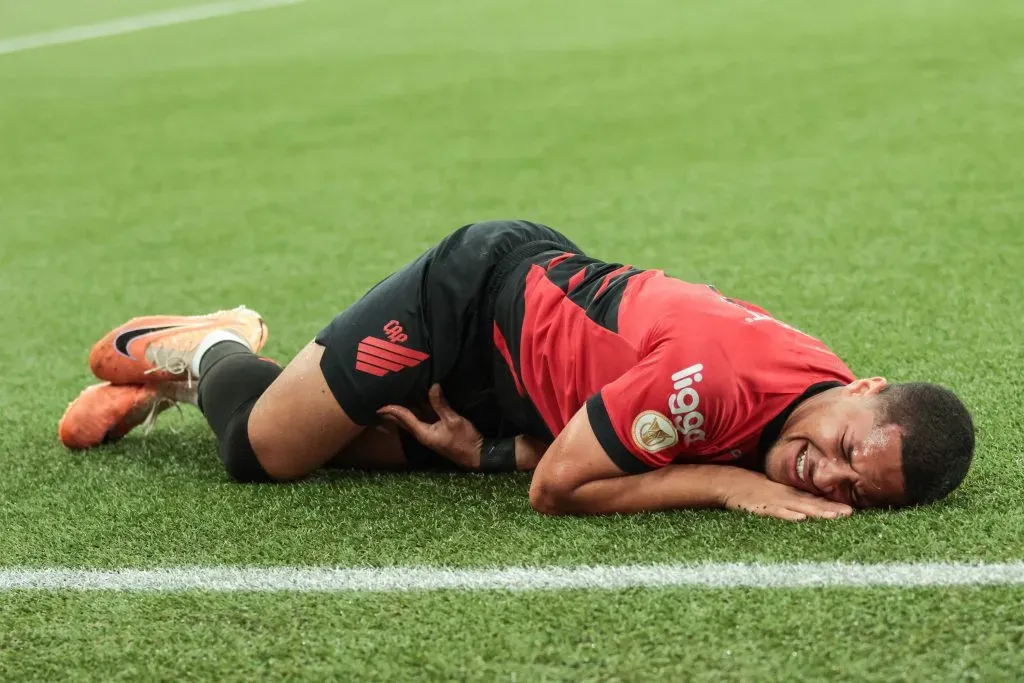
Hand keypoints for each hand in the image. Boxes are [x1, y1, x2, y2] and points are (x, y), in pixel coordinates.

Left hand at [377, 384, 483, 469]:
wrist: (477, 455)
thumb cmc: (465, 440)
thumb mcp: (454, 420)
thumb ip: (441, 404)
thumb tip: (433, 386)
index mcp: (423, 433)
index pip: (404, 418)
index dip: (392, 409)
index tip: (380, 403)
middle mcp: (422, 434)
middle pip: (403, 420)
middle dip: (392, 411)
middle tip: (380, 400)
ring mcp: (429, 433)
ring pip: (412, 419)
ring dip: (403, 410)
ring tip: (395, 396)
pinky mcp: (436, 431)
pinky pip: (421, 419)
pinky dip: (416, 410)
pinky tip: (416, 401)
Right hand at [720, 470, 853, 521]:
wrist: (728, 482)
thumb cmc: (752, 488)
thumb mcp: (773, 491)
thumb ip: (789, 499)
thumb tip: (808, 507)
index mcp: (789, 494)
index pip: (814, 499)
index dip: (832, 504)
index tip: (851, 511)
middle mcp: (785, 496)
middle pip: (811, 503)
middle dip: (830, 509)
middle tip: (849, 513)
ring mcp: (773, 501)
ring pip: (798, 507)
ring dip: (816, 512)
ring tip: (833, 517)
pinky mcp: (760, 507)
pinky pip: (776, 512)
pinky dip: (788, 515)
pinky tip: (800, 518)